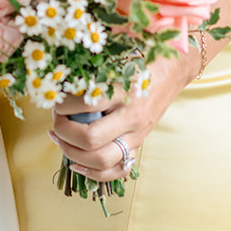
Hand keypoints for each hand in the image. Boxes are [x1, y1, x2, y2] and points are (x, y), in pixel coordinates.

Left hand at [50, 45, 198, 180]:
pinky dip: (92, 172)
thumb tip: (60, 77)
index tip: (55, 99)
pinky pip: (115, 170)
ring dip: (72, 153)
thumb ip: (95, 69)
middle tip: (55, 119)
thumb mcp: (119, 58)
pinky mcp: (138, 145)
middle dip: (64, 131)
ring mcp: (136, 135)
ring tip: (59, 139)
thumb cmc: (143, 58)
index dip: (63, 105)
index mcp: (126, 93)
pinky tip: (75, 162)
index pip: (87, 106)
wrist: (175, 68)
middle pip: (90, 139)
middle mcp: (132, 118)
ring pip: (101, 160)